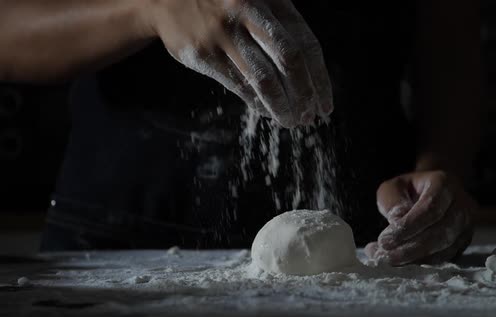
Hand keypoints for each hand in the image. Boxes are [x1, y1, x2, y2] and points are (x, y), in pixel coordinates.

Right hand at [142, 0, 332, 126]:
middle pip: (290, 60)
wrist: (166, 0)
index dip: (319, 79)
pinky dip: (256, 102)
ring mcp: (225, 33)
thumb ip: (281, 28)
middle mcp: (249, 12)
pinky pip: (238, 84)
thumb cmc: (221, 5)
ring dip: (281, 105)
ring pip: (264, 78)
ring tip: (290, 121)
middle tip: (309, 117)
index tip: (324, 105)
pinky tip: (266, 111)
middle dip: (304, 94)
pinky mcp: (204, 53)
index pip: (306, 43)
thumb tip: (310, 78)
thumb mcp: (255, 2)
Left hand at [365, 171, 475, 265]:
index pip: (431, 208)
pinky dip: (424, 262)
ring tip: (389, 260)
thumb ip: (392, 201)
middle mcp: (462, 204)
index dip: (408, 226)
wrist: (430, 193)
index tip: (384, 240)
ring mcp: (467, 224)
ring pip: (446, 248)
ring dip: (416, 258)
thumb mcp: (393, 187)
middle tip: (384, 256)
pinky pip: (447, 257)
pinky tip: (404, 262)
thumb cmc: (408, 190)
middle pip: (441, 232)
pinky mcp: (464, 242)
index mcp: (444, 183)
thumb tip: (397, 220)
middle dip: (410, 248)